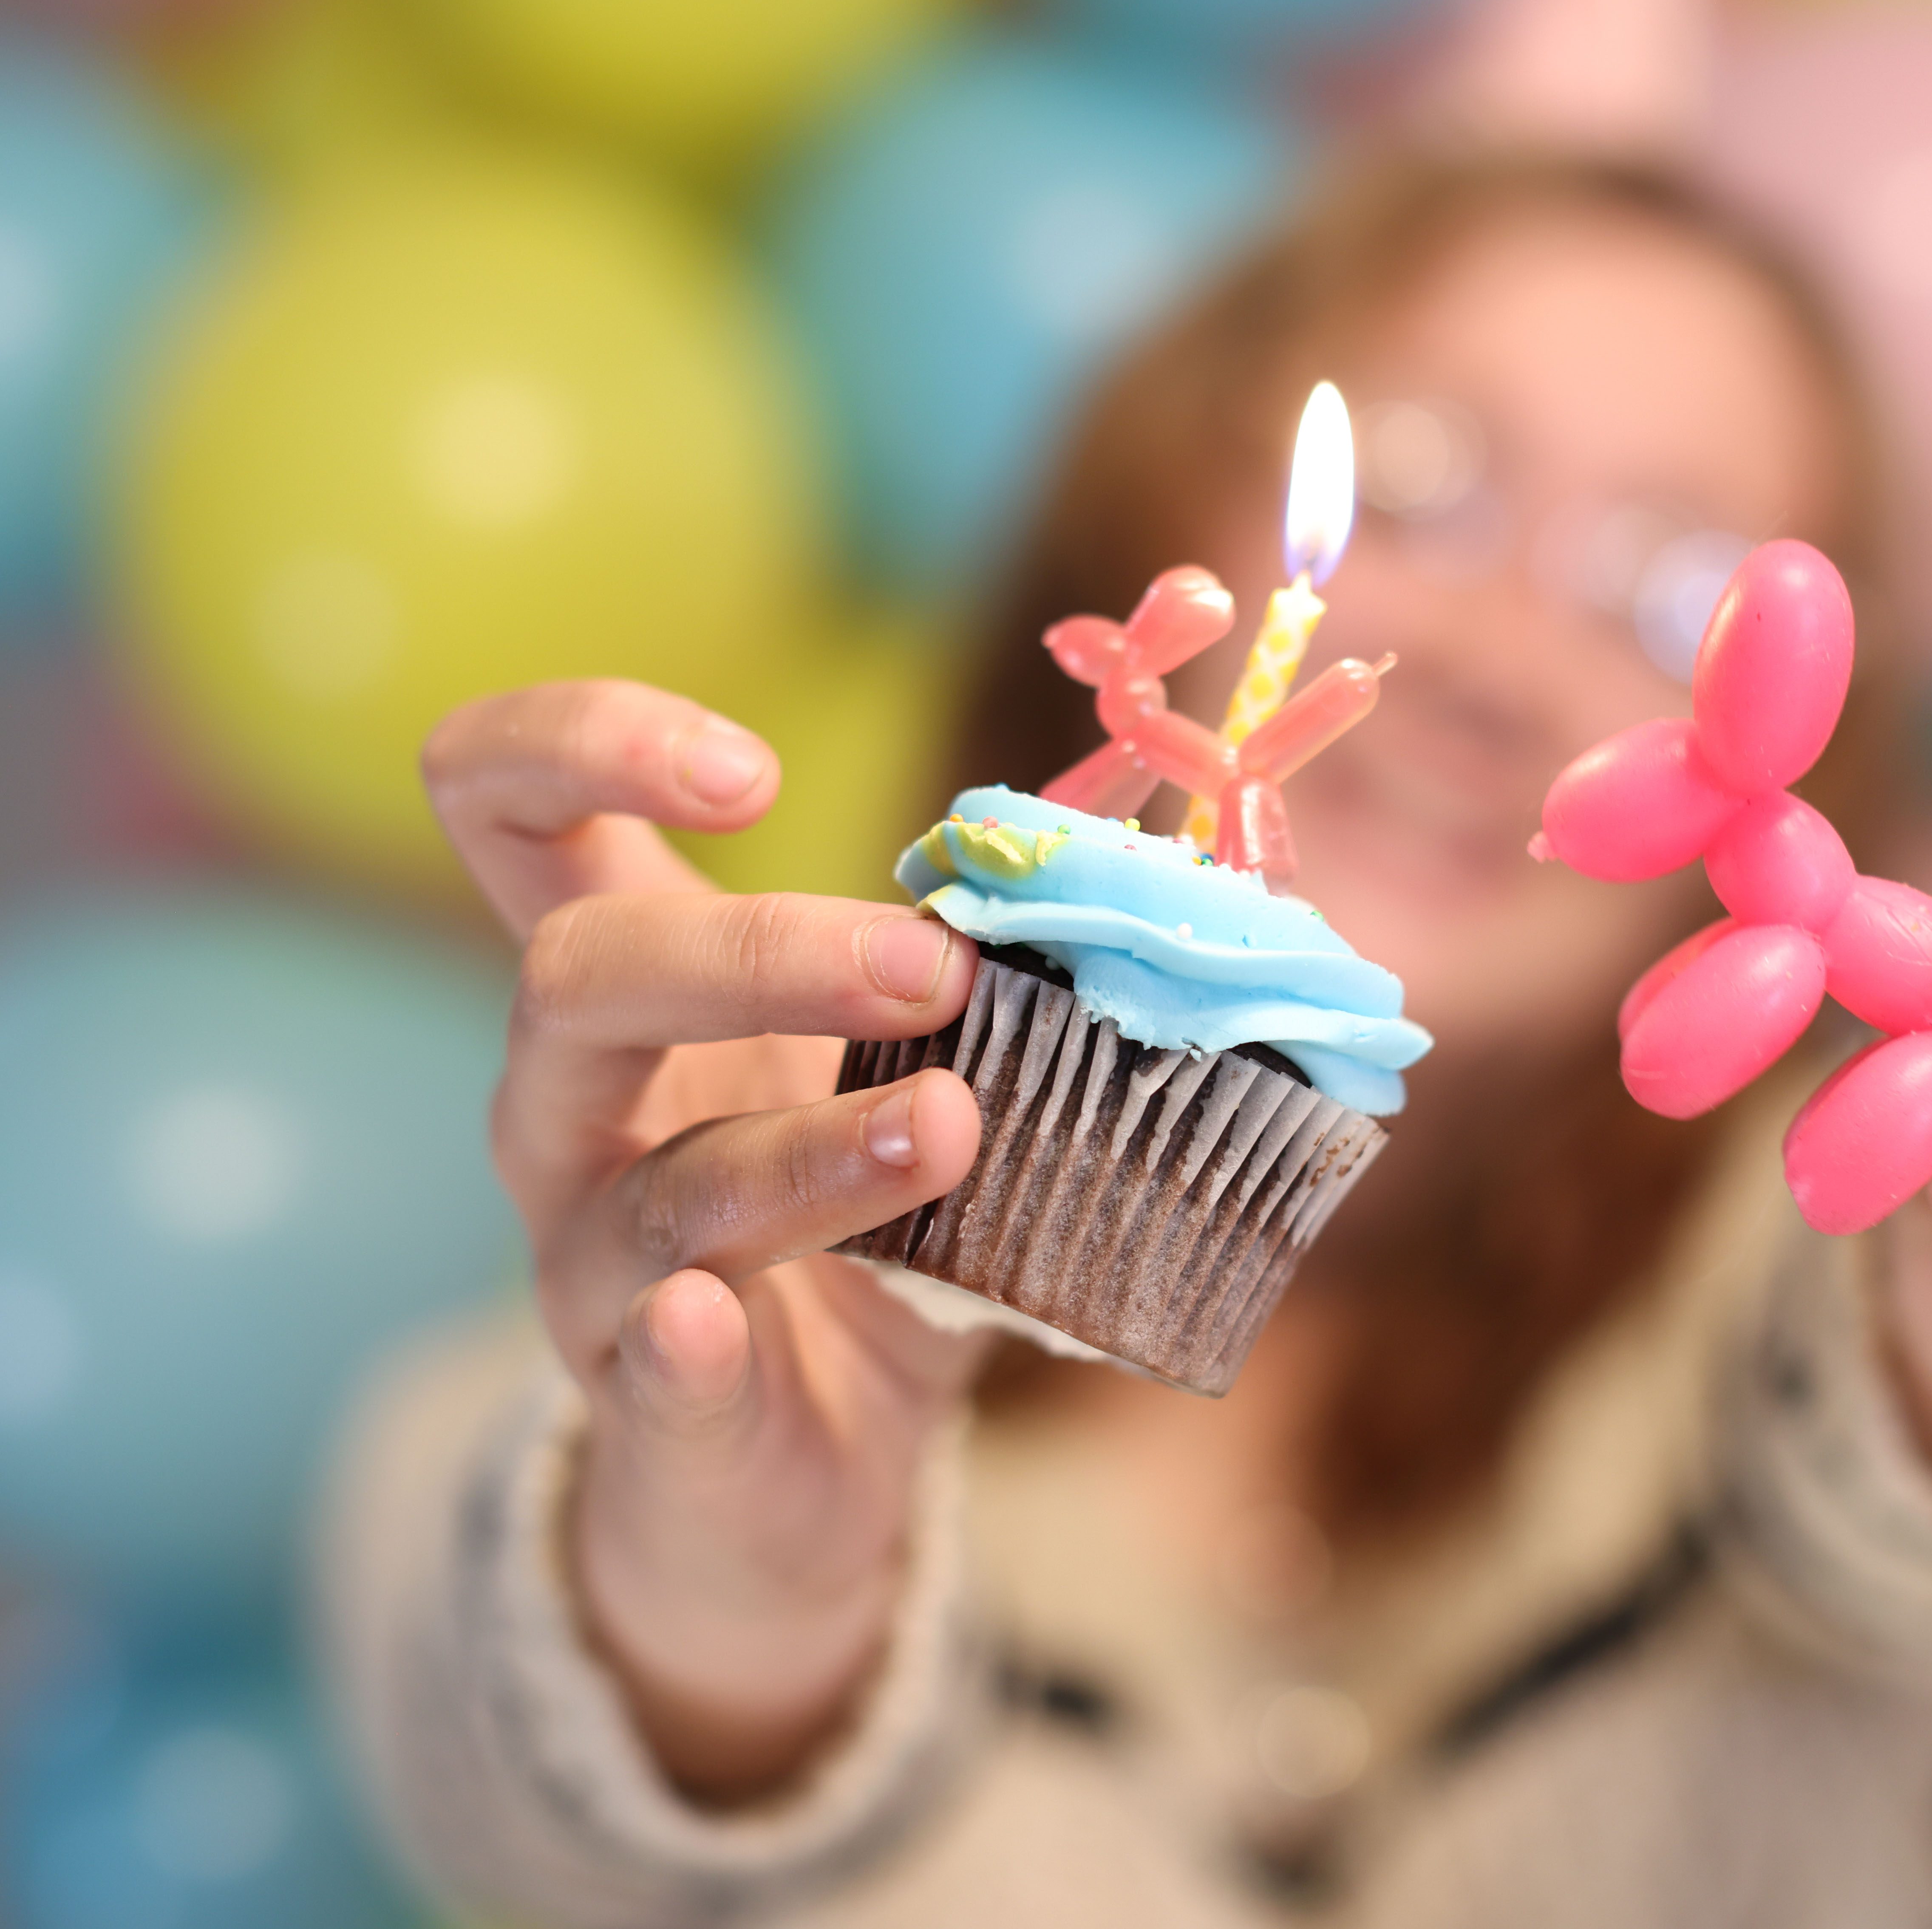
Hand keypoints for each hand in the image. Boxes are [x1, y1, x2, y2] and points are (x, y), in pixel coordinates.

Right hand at [425, 679, 985, 1801]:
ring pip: (653, 1178)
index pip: (509, 803)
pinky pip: (647, 1356)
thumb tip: (1147, 840)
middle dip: (758, 949)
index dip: (586, 744)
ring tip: (949, 1125)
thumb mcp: (922, 1068)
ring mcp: (592, 1255)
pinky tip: (712, 1322)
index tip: (748, 774)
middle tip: (929, 965)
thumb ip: (999, 971)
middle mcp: (572, 1101)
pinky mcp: (643, 1397)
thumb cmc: (867, 1220)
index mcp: (631, 984)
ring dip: (805, 1147)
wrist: (815, 1463)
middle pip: (577, 974)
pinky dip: (682, 1340)